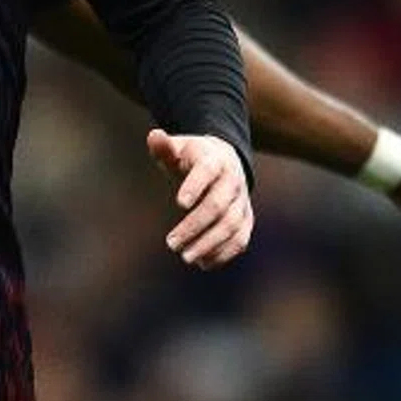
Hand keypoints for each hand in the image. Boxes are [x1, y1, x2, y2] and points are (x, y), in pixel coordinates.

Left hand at [152, 129, 253, 268]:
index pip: (206, 172)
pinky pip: (241, 239)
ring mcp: (242, 201)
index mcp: (214, 160)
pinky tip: (203, 263)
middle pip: (217, 206)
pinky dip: (224, 253)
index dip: (195, 186)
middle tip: (171, 243)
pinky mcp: (246, 219)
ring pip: (231, 226)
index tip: (179, 203)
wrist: (224, 161)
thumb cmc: (192, 157)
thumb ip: (164, 146)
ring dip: (209, 244)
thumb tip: (154, 136)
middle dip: (195, 226)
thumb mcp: (178, 148)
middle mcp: (233, 181)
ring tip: (186, 256)